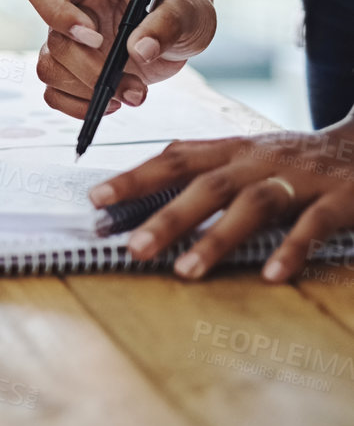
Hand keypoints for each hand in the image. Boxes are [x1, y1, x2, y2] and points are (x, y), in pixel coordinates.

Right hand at [23, 0, 215, 117]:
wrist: (183, 26)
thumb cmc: (180, 5)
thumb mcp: (187, 7)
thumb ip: (167, 23)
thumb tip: (140, 51)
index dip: (56, 12)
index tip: (94, 36)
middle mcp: (70, 12)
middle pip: (54, 43)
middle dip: (91, 71)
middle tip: (131, 83)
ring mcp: (70, 44)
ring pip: (49, 71)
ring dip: (88, 92)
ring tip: (134, 94)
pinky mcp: (75, 73)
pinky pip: (55, 94)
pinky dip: (79, 106)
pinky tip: (114, 103)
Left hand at [88, 121, 353, 280]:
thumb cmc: (291, 161)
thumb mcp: (244, 158)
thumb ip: (200, 175)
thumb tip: (136, 204)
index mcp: (231, 150)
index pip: (174, 159)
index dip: (135, 177)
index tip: (95, 199)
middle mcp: (258, 161)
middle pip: (207, 185)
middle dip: (167, 217)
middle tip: (133, 248)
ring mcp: (298, 180)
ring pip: (253, 205)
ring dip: (217, 237)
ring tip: (186, 270)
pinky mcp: (339, 200)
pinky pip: (313, 226)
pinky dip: (291, 249)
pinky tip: (270, 275)